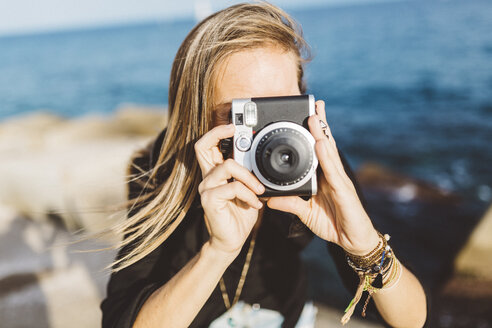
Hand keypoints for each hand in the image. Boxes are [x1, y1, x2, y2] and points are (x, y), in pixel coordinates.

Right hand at [194, 124, 263, 255]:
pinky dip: (248, 194)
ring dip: (249, 177)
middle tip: (235, 129)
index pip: (208, 145)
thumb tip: (262, 160)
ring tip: (260, 190)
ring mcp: (206, 188)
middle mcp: (207, 177)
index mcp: (215, 172)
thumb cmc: (241, 214)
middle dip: (219, 133)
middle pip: (202, 145)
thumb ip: (249, 175)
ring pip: (227, 166)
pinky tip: (255, 204)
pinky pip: (233, 187)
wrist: (232, 240)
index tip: (233, 125)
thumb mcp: (248, 190)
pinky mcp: (209, 199)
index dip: (217, 132)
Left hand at [267, 100, 379, 254]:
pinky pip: (333, 171)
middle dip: (321, 124)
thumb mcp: (305, 213)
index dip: (314, 133)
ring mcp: (339, 181)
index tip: (307, 115)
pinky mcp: (344, 191)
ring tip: (315, 116)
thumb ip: (289, 204)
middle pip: (326, 145)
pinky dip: (327, 157)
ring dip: (322, 134)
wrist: (353, 241)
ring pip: (329, 153)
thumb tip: (269, 199)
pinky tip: (321, 144)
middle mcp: (332, 174)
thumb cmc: (334, 224)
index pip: (318, 151)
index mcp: (324, 177)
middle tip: (315, 104)